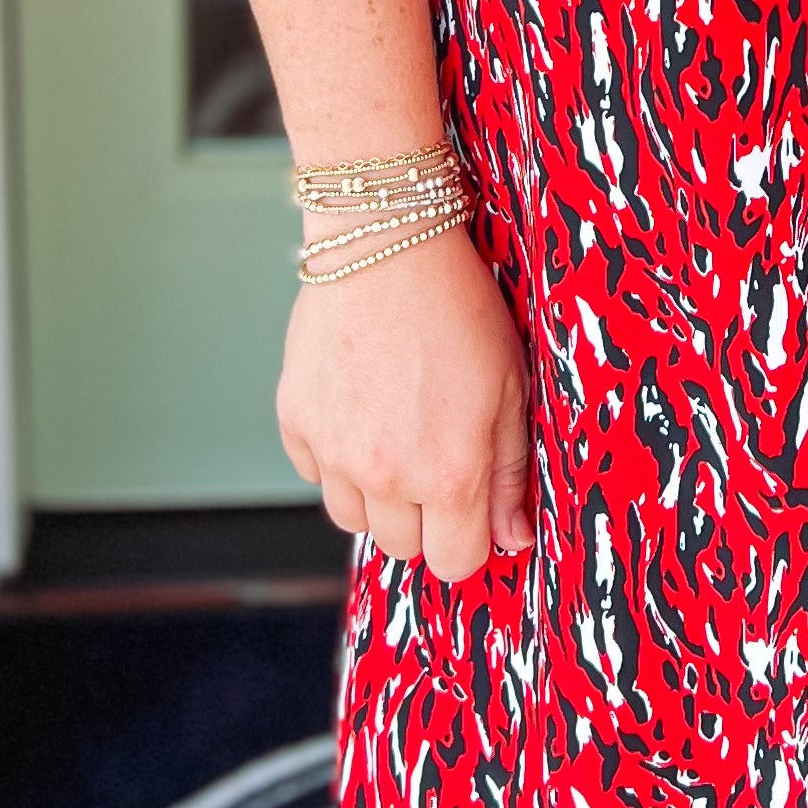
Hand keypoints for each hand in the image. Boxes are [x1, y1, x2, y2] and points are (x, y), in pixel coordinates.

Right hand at [277, 224, 534, 586]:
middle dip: (422, 516)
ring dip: (375, 492)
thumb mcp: (512, 388)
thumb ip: (510, 473)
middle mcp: (387, 476)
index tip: (470, 508)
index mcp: (451, 474)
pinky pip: (315, 472)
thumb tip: (513, 539)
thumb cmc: (459, 309)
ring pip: (352, 518)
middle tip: (434, 453)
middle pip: (402, 547)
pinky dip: (334, 454)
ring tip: (396, 429)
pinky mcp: (294, 423)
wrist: (388, 244)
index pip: (455, 563)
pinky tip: (360, 405)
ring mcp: (334, 452)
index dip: (467, 539)